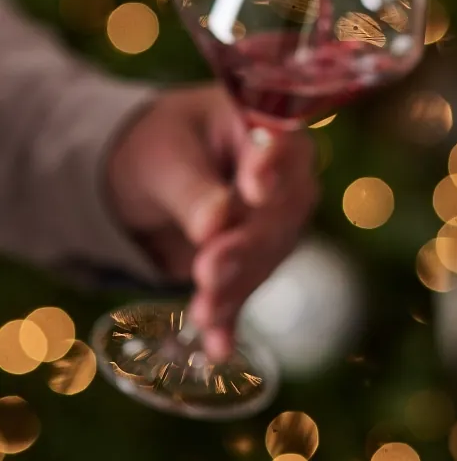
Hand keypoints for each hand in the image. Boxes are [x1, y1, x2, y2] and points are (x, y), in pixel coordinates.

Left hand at [107, 84, 317, 359]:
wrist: (152, 175)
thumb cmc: (160, 147)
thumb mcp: (164, 160)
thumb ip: (193, 191)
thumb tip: (216, 225)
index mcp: (265, 128)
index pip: (282, 145)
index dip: (273, 168)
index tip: (255, 191)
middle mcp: (286, 175)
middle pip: (280, 212)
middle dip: (245, 246)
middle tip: (208, 270)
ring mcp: (277, 219)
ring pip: (267, 256)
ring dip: (236, 288)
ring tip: (202, 315)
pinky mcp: (257, 257)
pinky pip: (248, 287)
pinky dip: (231, 317)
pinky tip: (219, 346)